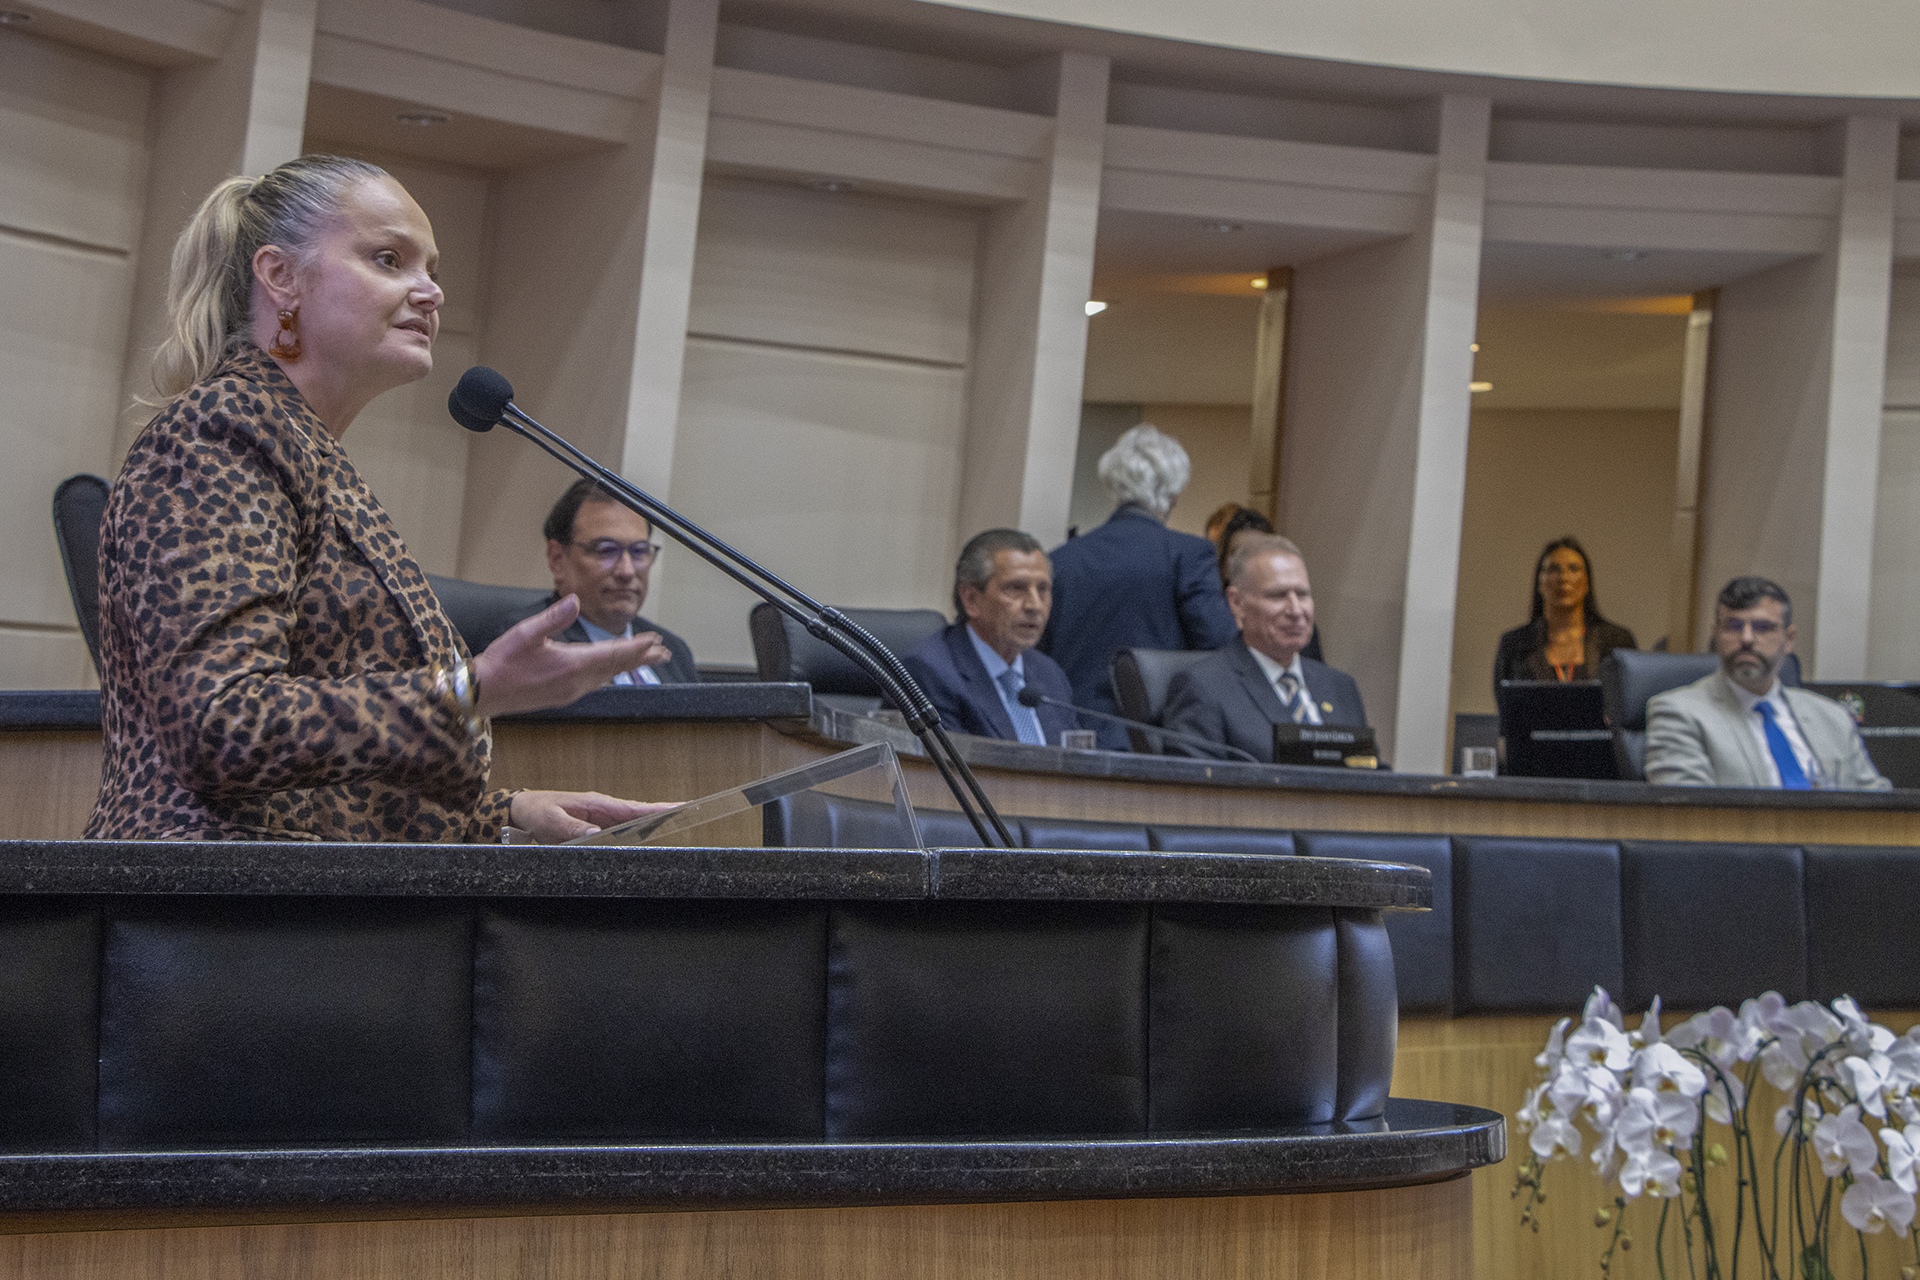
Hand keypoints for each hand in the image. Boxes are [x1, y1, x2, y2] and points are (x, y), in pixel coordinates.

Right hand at [471, 594, 672, 717]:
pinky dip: (609, 674)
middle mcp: (576, 682)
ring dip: (627, 666)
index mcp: (572, 664)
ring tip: (645, 659)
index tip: (655, 641)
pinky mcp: (563, 695)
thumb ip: (554, 618)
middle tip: (663, 651)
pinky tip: (611, 671)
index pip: (613, 654)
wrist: (483, 693)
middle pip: (616, 667)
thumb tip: (575, 600)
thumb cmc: (502, 662)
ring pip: (607, 677)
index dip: (636, 647)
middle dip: (640, 658)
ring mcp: (570, 691)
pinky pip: (595, 683)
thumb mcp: (525, 633)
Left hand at [510, 789, 679, 841]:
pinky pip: (618, 831)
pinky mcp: (594, 829)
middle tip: (688, 812)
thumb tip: (595, 835)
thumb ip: (572, 828)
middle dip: (662, 813)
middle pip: (639, 814)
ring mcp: (600, 819)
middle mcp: (602, 811)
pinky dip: (634, 833)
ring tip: (674, 822)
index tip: (679, 806)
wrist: (521, 810)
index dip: (657, 808)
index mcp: (596, 804)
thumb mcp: (551, 820)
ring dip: (650, 823)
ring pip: (631, 823)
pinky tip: (645, 836)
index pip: (633, 807)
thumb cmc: (537, 811)